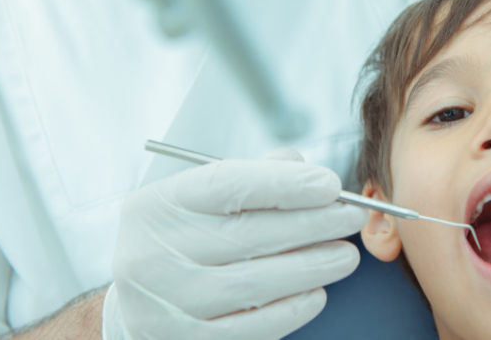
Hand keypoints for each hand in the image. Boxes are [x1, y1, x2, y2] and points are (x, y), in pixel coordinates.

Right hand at [104, 148, 368, 338]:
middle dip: (313, 224)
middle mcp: (153, 255)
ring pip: (256, 282)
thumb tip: (301, 166)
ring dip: (312, 267)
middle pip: (248, 235)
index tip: (331, 185)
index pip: (228, 186)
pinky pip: (252, 326)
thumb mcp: (199, 203)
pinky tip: (317, 293)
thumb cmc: (183, 244)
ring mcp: (166, 304)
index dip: (286, 184)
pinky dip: (291, 309)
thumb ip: (250, 178)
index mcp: (156, 208)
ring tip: (345, 256)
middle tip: (352, 219)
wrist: (139, 308)